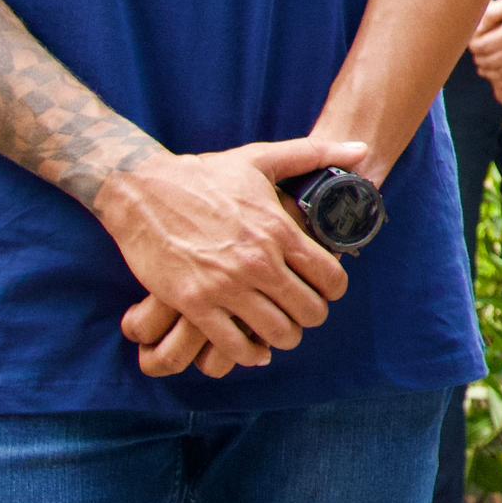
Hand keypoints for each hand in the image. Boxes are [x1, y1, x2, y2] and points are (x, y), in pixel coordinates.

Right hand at [102, 134, 358, 379]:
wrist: (140, 190)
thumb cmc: (202, 175)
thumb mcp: (259, 158)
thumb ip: (313, 154)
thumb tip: (361, 150)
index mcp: (277, 230)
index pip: (331, 277)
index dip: (334, 289)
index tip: (323, 288)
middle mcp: (257, 261)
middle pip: (309, 311)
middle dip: (310, 315)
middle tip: (299, 311)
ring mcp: (225, 285)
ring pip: (277, 333)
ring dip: (283, 337)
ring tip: (277, 328)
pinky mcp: (194, 303)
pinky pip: (233, 345)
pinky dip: (247, 352)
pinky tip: (249, 345)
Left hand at [468, 0, 501, 107]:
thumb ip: (492, 12)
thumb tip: (476, 25)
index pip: (480, 46)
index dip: (473, 44)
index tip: (475, 41)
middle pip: (487, 62)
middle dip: (479, 58)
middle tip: (480, 53)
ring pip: (499, 74)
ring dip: (489, 71)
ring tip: (487, 65)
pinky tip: (501, 74)